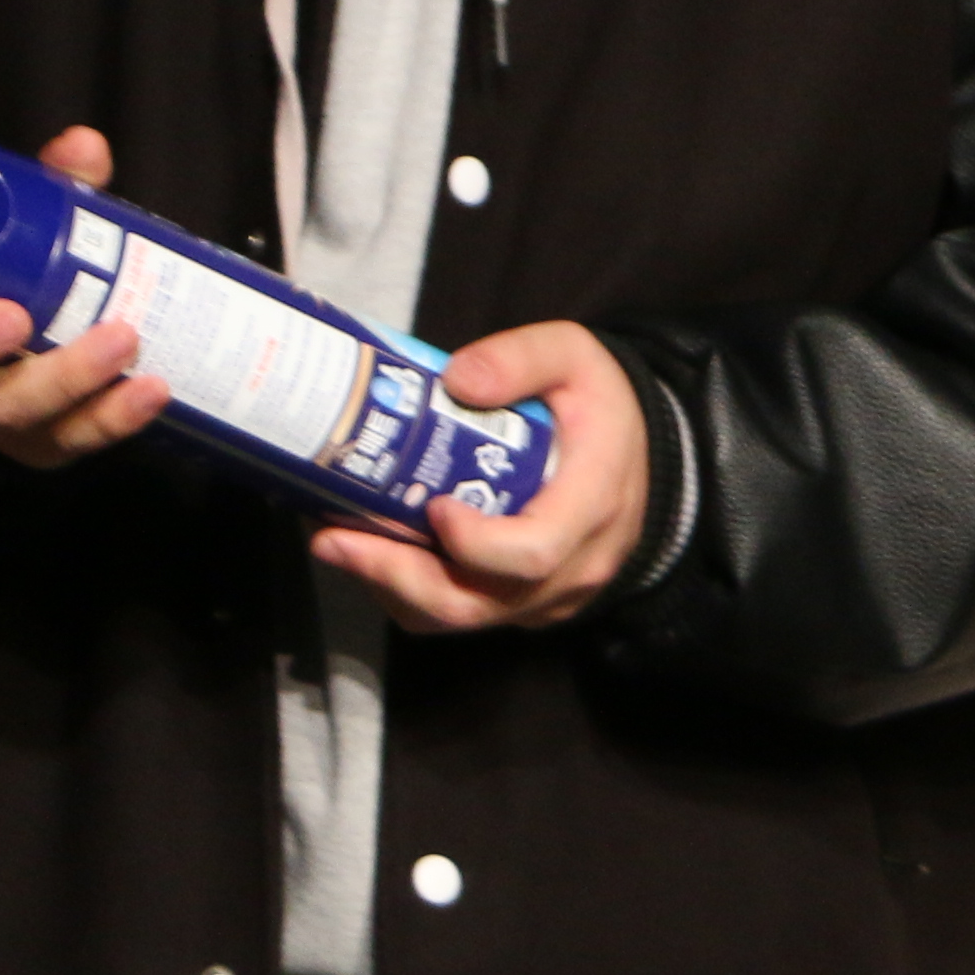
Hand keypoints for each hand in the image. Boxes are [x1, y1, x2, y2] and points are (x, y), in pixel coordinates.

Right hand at [0, 124, 168, 469]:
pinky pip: (73, 439)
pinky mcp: (47, 443)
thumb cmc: (19, 282)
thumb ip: (46, 190)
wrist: (44, 361)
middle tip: (17, 317)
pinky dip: (113, 418)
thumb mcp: (23, 234)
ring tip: (123, 338)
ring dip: (67, 378)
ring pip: (12, 412)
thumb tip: (81, 145)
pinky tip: (151, 389)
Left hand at [307, 319, 651, 637]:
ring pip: (459, 617)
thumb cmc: (600, 407)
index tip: (431, 506)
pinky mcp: (525, 606)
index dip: (473, 543)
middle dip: (395, 576)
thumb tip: (454, 379)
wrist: (640, 455)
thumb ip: (521, 357)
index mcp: (591, 506)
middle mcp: (572, 568)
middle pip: (477, 602)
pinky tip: (374, 554)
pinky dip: (410, 592)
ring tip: (335, 543)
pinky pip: (463, 614)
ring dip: (389, 587)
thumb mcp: (575, 358)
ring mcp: (548, 597)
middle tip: (334, 538)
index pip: (532, 552)